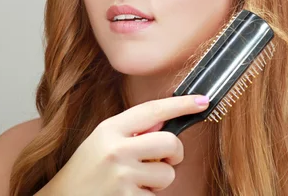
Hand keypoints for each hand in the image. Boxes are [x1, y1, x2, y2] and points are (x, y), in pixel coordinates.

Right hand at [43, 94, 209, 195]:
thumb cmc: (85, 171)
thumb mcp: (102, 141)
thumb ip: (131, 132)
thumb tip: (165, 123)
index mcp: (110, 129)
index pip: (152, 110)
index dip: (181, 104)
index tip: (202, 101)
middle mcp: (116, 150)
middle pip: (170, 142)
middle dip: (174, 153)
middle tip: (163, 159)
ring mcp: (122, 176)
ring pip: (168, 174)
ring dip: (158, 181)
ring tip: (135, 182)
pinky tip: (128, 195)